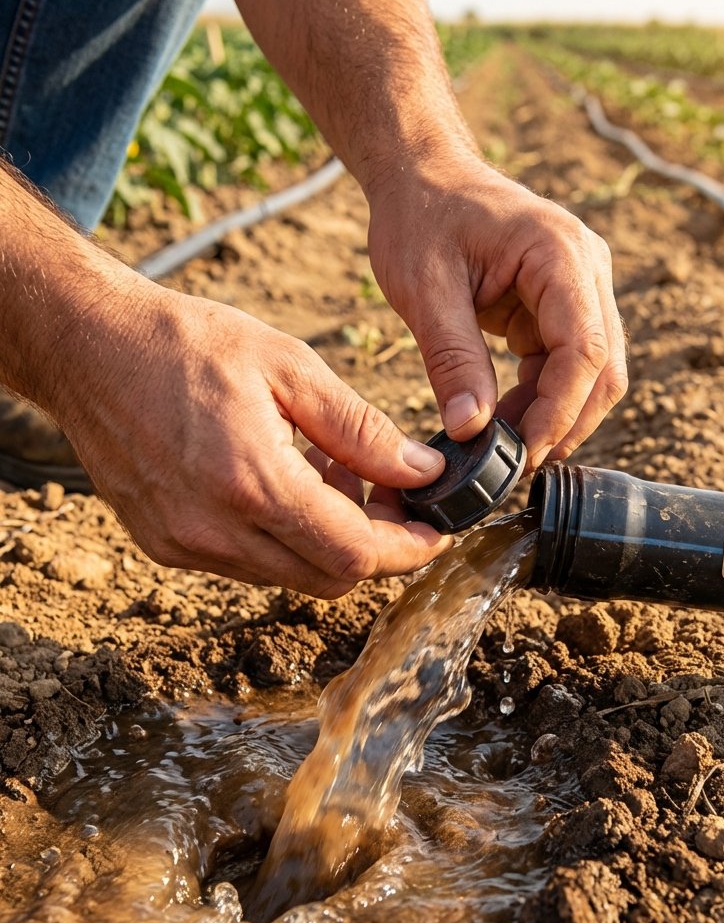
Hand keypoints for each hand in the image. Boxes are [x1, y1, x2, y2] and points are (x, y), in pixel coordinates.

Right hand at [54, 283, 450, 596]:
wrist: (88, 346)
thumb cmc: (187, 344)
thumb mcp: (290, 368)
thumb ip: (361, 429)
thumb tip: (422, 472)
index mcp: (251, 483)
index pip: (353, 554)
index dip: (407, 550)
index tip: (437, 532)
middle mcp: (214, 530)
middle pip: (328, 578)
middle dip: (374, 544)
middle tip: (386, 489)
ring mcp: (184, 544)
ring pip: (290, 574)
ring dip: (329, 538)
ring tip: (330, 470)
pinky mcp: (165, 545)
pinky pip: (249, 563)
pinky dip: (285, 537)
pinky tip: (285, 481)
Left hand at [366, 157, 627, 468]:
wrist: (422, 175)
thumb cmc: (420, 216)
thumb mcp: (423, 289)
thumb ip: (452, 359)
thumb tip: (471, 432)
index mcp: (559, 253)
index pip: (585, 347)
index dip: (559, 408)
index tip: (522, 451)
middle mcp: (586, 269)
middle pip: (604, 367)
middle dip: (565, 422)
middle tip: (516, 464)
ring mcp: (581, 287)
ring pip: (593, 373)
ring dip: (555, 415)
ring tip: (505, 446)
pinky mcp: (562, 305)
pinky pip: (567, 364)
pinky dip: (542, 398)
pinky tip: (505, 420)